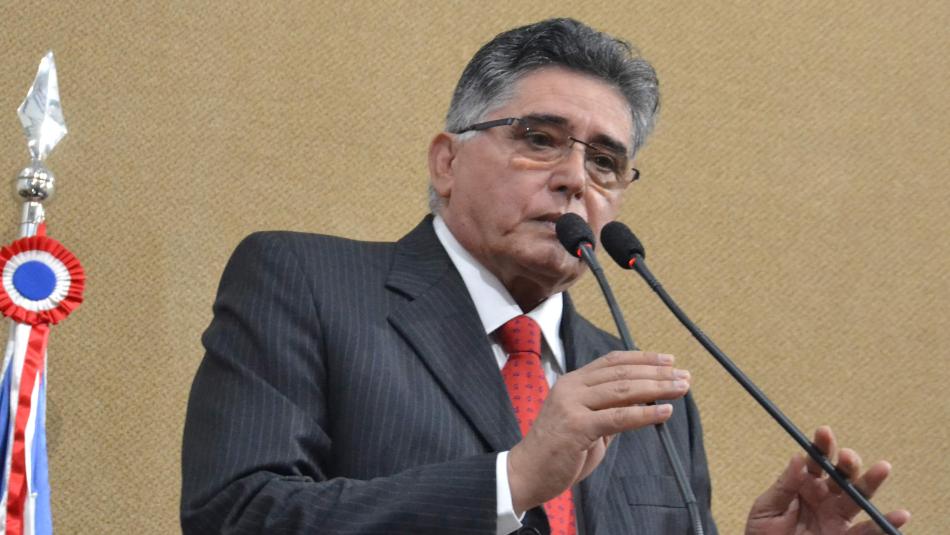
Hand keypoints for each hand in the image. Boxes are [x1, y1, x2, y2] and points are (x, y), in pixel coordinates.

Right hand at [507, 350, 689, 512]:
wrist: (526, 473)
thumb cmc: (557, 451)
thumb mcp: (586, 423)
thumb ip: (609, 411)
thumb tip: (642, 404)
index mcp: (572, 382)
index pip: (612, 361)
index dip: (642, 358)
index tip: (668, 361)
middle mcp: (571, 387)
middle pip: (622, 373)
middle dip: (657, 373)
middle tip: (684, 376)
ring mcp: (572, 405)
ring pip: (623, 390)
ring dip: (657, 388)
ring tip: (680, 388)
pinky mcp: (577, 426)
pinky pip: (618, 417)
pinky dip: (645, 413)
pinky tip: (664, 411)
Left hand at [745, 426, 909, 534]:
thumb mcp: (766, 509)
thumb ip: (784, 486)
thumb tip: (798, 457)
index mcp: (803, 486)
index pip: (815, 461)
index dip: (821, 446)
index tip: (824, 432)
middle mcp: (824, 498)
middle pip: (841, 475)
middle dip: (847, 462)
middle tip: (847, 457)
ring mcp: (837, 518)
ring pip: (858, 497)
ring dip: (871, 482)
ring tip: (882, 468)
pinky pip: (869, 531)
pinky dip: (885, 523)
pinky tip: (899, 515)